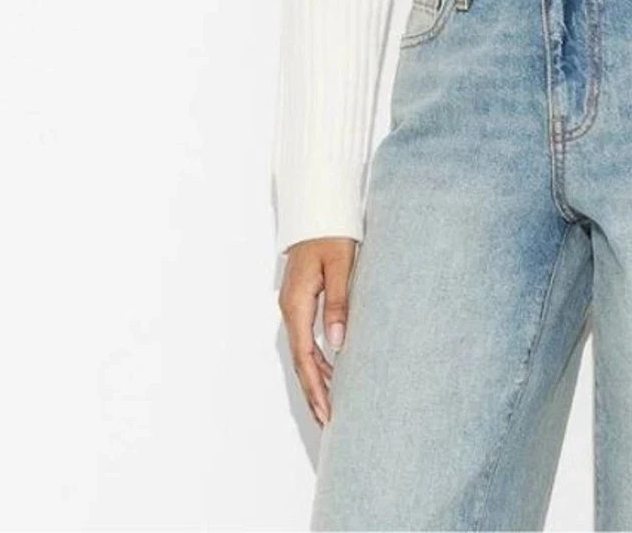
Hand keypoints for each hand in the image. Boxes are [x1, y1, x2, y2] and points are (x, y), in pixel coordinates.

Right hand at [279, 236, 357, 426]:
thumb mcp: (341, 266)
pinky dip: (317, 358)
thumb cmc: (332, 234)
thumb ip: (339, 303)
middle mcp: (290, 309)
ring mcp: (293, 305)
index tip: (327, 411)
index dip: (316, 386)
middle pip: (300, 360)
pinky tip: (331, 368)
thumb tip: (337, 344)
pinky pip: (306, 337)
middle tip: (329, 420)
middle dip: (313, 391)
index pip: (305, 356)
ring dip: (315, 377)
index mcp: (297, 304)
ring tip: (331, 403)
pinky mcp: (301, 300)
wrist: (319, 209)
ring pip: (302, 351)